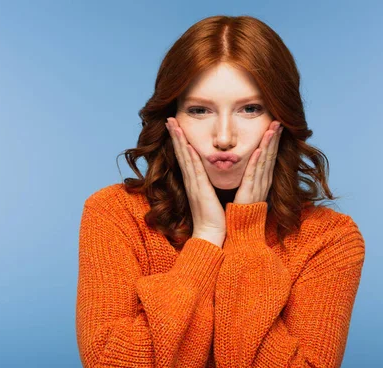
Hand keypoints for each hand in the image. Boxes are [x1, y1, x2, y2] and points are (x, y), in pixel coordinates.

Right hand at [166, 117, 226, 237]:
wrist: (211, 234)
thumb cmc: (213, 217)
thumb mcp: (209, 195)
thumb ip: (207, 184)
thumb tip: (209, 176)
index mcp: (194, 180)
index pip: (185, 156)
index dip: (180, 140)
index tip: (175, 125)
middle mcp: (191, 180)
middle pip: (181, 153)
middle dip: (175, 135)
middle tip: (169, 118)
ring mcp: (193, 184)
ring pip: (185, 157)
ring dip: (179, 140)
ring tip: (173, 124)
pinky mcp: (199, 190)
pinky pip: (194, 170)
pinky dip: (190, 156)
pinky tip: (187, 145)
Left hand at [233, 120, 282, 204]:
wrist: (241, 229)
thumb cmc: (242, 209)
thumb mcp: (249, 188)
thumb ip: (251, 175)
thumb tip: (250, 161)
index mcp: (263, 180)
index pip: (270, 156)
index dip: (273, 141)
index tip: (275, 125)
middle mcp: (264, 181)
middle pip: (271, 156)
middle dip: (274, 138)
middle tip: (278, 121)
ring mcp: (258, 187)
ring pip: (265, 161)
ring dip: (268, 144)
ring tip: (272, 129)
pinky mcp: (249, 193)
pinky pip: (253, 174)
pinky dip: (256, 161)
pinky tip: (259, 149)